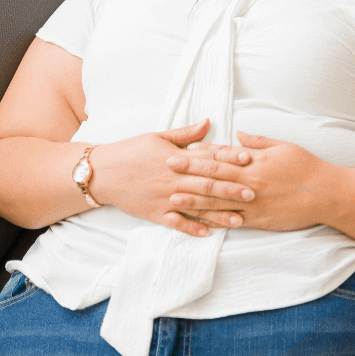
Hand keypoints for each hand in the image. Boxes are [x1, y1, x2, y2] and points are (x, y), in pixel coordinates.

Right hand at [91, 119, 254, 236]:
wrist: (101, 172)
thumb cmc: (131, 151)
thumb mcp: (158, 137)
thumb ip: (186, 134)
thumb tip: (209, 122)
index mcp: (176, 158)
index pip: (208, 157)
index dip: (230, 158)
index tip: (249, 159)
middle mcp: (173, 178)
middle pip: (207, 184)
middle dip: (232, 189)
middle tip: (254, 193)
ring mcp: (164, 197)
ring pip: (196, 206)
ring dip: (219, 213)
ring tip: (239, 219)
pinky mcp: (154, 213)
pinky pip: (175, 222)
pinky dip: (191, 228)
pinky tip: (208, 233)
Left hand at [166, 130, 330, 231]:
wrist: (326, 194)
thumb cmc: (307, 168)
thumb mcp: (285, 147)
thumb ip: (259, 142)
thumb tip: (238, 133)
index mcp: (256, 162)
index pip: (224, 155)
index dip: (202, 153)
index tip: (183, 149)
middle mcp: (251, 182)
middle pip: (214, 175)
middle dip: (189, 171)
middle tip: (167, 167)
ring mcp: (253, 202)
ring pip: (217, 201)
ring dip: (193, 199)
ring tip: (173, 198)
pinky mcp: (258, 219)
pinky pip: (231, 221)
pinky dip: (213, 221)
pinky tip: (198, 221)